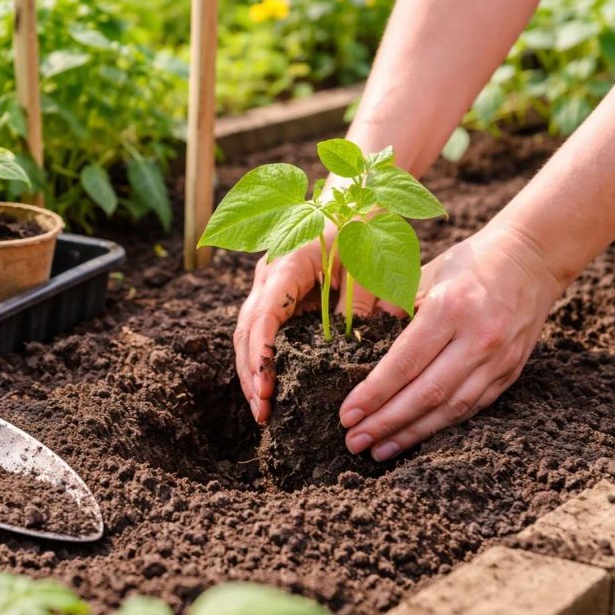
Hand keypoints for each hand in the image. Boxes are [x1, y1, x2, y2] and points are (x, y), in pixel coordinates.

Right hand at [234, 225, 388, 423]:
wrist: (353, 201)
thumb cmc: (362, 228)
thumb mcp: (367, 263)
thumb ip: (360, 302)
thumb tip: (357, 345)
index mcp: (287, 263)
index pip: (264, 314)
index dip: (261, 354)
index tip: (265, 387)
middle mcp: (268, 276)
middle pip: (246, 331)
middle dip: (250, 374)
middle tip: (261, 412)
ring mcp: (268, 287)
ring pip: (247, 336)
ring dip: (252, 374)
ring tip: (262, 411)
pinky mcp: (277, 299)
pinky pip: (262, 334)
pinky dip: (263, 363)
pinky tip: (270, 390)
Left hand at [340, 223, 565, 460]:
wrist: (532, 259)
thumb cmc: (468, 263)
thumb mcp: (425, 270)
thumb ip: (392, 305)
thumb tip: (357, 339)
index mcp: (450, 308)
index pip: (405, 362)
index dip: (374, 393)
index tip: (347, 414)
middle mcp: (477, 339)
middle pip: (426, 394)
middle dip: (386, 422)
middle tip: (353, 441)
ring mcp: (498, 360)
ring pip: (450, 408)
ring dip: (411, 433)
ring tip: (378, 449)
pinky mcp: (509, 373)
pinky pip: (471, 408)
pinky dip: (440, 426)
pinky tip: (415, 436)